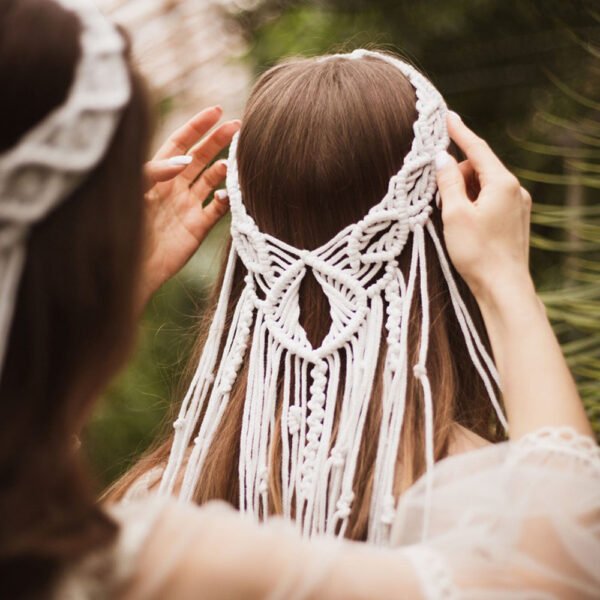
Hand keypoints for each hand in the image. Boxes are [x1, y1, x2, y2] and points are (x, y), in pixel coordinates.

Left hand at [141, 106, 240, 304]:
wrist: (130, 267)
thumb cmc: (123, 226)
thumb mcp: (134, 189)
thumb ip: (156, 171)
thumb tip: (186, 159)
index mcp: (157, 174)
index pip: (181, 143)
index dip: (198, 126)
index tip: (216, 111)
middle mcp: (174, 187)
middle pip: (201, 157)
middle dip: (219, 140)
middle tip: (238, 126)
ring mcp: (188, 206)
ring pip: (212, 180)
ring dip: (225, 168)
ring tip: (235, 160)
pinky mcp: (198, 227)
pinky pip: (218, 209)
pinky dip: (227, 199)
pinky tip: (229, 192)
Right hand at [435, 112, 532, 300]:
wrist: (504, 287)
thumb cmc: (477, 252)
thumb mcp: (455, 214)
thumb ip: (448, 182)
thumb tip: (442, 158)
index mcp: (502, 183)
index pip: (477, 148)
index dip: (460, 132)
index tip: (447, 116)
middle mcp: (515, 190)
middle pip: (480, 168)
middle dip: (458, 176)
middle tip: (441, 199)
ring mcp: (519, 206)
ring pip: (485, 186)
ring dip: (465, 193)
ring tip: (453, 219)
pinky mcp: (516, 220)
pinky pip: (492, 201)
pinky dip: (475, 204)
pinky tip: (466, 225)